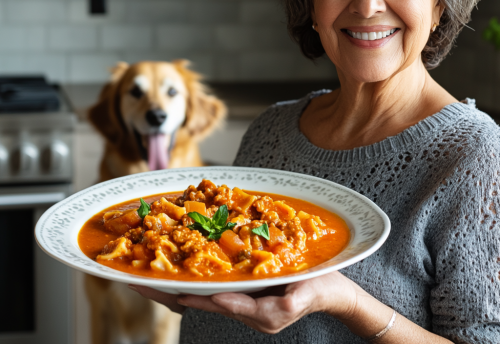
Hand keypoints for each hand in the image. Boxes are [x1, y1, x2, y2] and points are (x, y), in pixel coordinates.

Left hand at [131, 271, 357, 333]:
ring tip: (146, 271)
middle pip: (198, 299)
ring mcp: (241, 297)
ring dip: (174, 282)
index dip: (192, 297)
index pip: (217, 304)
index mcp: (256, 312)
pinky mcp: (243, 286)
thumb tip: (248, 305)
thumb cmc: (319, 289)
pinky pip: (213, 282)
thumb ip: (283, 304)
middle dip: (167, 290)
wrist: (330, 290)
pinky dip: (193, 274)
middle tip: (136, 279)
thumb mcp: (304, 296)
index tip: (169, 290)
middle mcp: (242, 305)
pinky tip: (180, 263)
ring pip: (201, 291)